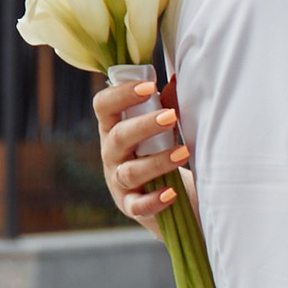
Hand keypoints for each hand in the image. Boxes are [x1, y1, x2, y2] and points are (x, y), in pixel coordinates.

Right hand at [94, 74, 187, 239]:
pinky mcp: (131, 206)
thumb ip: (167, 106)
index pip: (104, 106)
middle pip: (119, 136)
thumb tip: (177, 81)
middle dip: (144, 126)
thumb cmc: (162, 152)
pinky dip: (153, 201)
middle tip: (171, 117)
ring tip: (183, 153)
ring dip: (157, 161)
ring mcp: (119, 182)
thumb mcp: (163, 130)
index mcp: (114, 128)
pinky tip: (171, 193)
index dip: (122, 94)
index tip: (150, 87)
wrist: (170, 198)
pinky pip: (138, 206)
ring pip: (130, 171)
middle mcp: (112, 154)